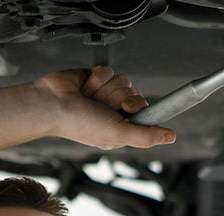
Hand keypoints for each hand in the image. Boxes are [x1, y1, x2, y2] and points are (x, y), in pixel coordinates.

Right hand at [33, 66, 176, 149]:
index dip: (138, 107)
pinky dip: (96, 78)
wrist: (52, 103)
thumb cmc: (79, 123)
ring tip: (89, 98)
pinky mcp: (97, 78)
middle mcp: (115, 111)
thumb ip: (145, 136)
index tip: (128, 107)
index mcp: (122, 128)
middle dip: (117, 97)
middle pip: (135, 93)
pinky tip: (84, 88)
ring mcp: (106, 93)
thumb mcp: (117, 135)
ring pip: (122, 80)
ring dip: (105, 89)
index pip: (145, 111)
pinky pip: (109, 70)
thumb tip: (171, 137)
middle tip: (100, 106)